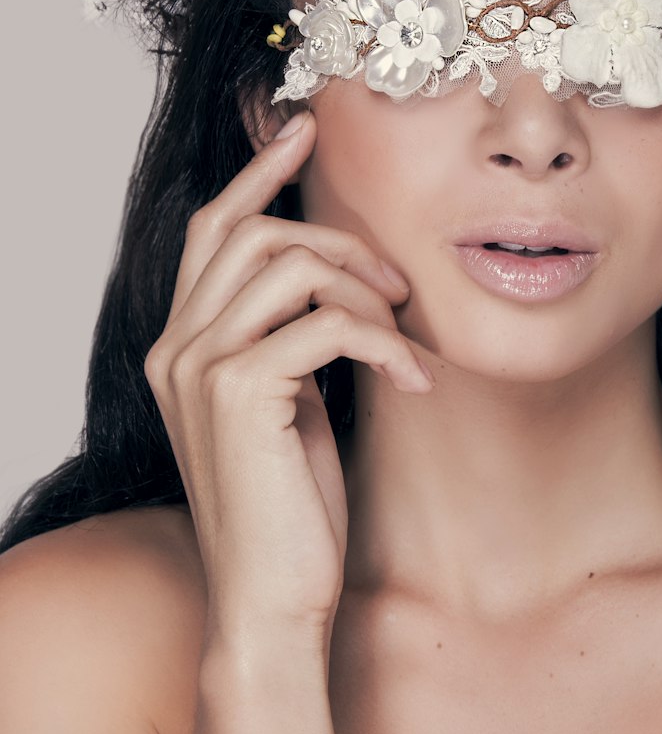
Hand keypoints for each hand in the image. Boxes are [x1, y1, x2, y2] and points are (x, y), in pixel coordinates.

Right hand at [143, 110, 431, 645]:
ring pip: (290, 266)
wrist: (271, 601)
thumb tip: (342, 282)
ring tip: (408, 335)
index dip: (257, 174)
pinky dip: (384, 342)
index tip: (305, 133)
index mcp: (181, 346)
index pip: (210, 231)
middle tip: (399, 282)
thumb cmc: (290, 509)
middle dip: (337, 239)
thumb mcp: (291, 407)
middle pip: (254, 234)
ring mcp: (198, 367)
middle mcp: (175, 347)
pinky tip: (414, 382)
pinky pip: (327, 324)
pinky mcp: (240, 392)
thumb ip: (292, 341)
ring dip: (367, 291)